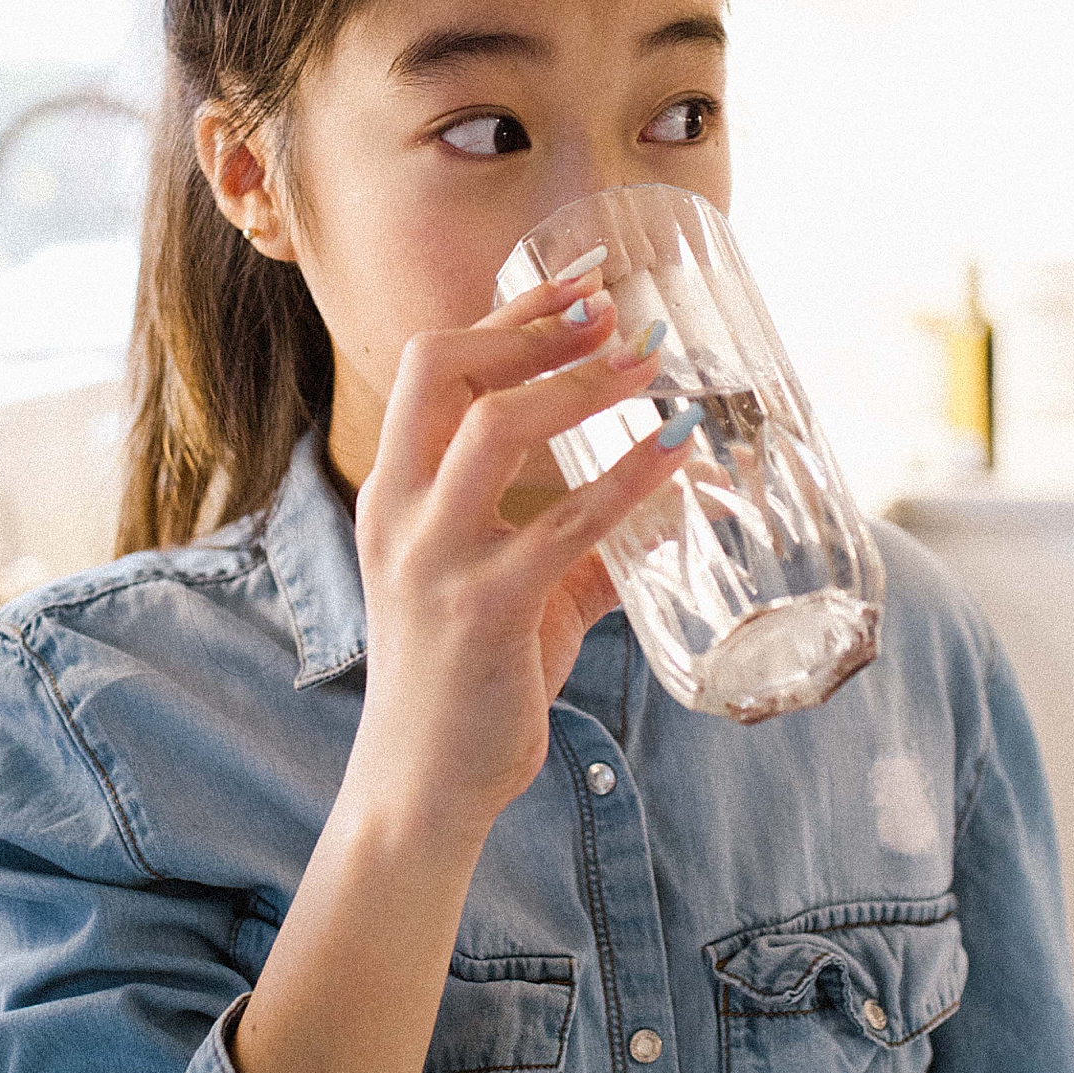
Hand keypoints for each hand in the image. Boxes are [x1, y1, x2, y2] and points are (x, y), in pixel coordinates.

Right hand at [343, 269, 690, 840]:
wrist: (423, 787)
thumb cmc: (466, 686)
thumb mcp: (514, 597)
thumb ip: (579, 551)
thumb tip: (662, 513)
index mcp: (394, 493)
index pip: (434, 366)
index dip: (509, 315)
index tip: (579, 285)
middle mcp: (401, 510)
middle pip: (444, 368)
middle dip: (531, 327)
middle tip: (611, 309)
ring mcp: (438, 557)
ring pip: (498, 427)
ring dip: (582, 384)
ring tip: (651, 365)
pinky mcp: (487, 609)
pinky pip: (565, 523)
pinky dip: (629, 478)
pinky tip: (679, 452)